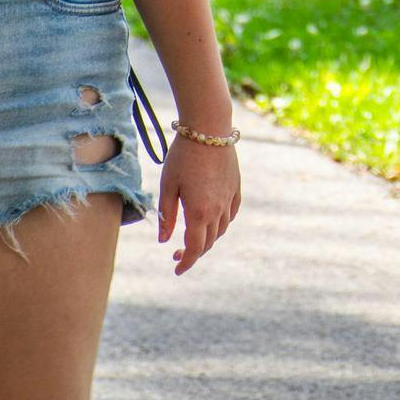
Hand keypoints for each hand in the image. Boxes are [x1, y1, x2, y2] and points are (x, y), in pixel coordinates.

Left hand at [156, 134, 241, 275]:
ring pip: (221, 229)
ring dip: (208, 239)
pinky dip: (223, 223)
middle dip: (193, 253)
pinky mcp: (236, 187)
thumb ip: (167, 215)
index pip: (194, 249)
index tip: (176, 270)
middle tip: (177, 254)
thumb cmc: (183, 156)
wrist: (209, 129)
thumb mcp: (168, 185)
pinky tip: (215, 221)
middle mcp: (217, 210)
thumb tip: (164, 240)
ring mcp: (229, 198)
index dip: (186, 263)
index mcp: (199, 213)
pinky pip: (232, 213)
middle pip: (208, 242)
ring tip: (193, 237)